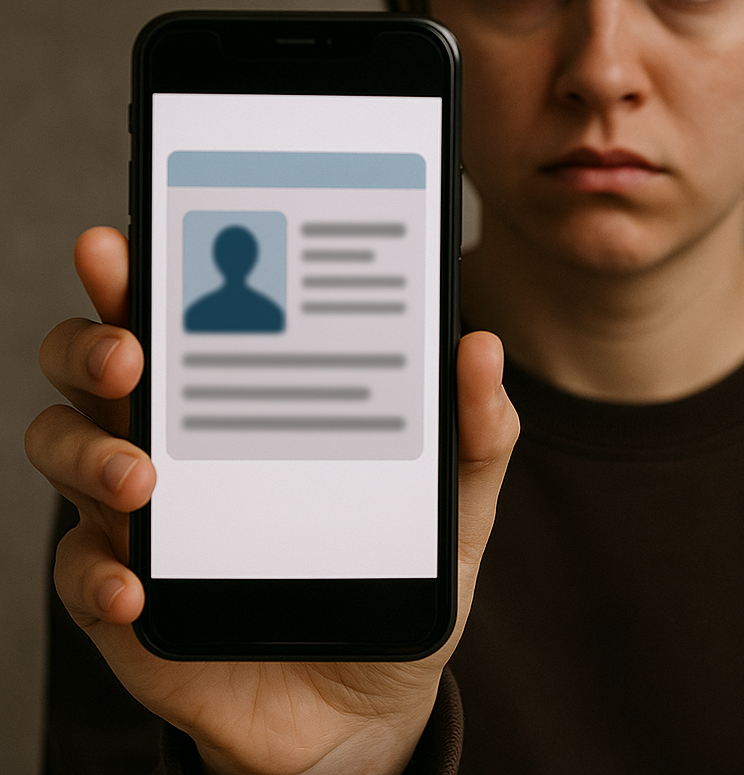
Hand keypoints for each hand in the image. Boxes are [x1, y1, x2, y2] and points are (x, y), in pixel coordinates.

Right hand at [26, 226, 518, 774]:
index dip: (142, 270)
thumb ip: (473, 430)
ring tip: (144, 478)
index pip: (184, 312)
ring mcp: (145, 515)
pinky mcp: (126, 593)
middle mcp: (181, 438)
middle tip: (132, 352)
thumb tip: (480, 347)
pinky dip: (98, 570)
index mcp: (247, 395)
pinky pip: (79, 569)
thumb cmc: (394, 574)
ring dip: (87, 452)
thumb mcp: (451, 501)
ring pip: (65, 448)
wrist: (365, 700)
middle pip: (94, 362)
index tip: (130, 240)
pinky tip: (137, 583)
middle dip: (93, 342)